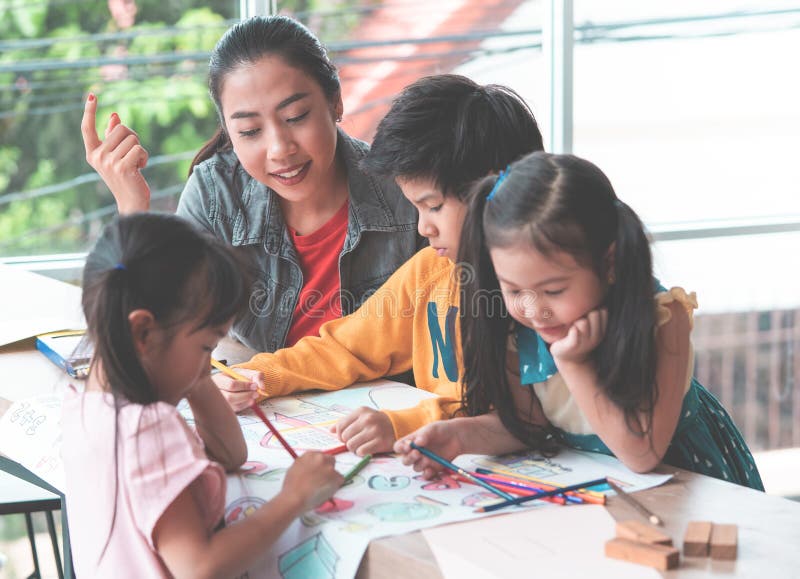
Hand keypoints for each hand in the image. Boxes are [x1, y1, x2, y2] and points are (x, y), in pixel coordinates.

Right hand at [81, 93, 150, 212]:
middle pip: (120, 128)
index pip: (87, 128)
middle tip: (133, 154)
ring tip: (136, 164)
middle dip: (133, 137)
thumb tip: (114, 116)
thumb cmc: (126, 178)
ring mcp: (108, 162)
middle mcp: (97, 157)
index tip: (92, 95)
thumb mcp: (117, 156)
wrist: (132, 202)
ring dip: (140, 149)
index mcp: (92, 153)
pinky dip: (144, 157)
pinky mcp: (122, 167)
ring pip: (132, 138)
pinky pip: (139, 148)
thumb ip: (113, 137)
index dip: (90, 111)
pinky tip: (140, 168)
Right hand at [211, 368, 262, 411]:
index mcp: (219, 378)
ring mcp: (218, 400)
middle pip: (230, 397)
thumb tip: (261, 387)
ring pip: (232, 405)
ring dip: (246, 401)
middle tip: (256, 393)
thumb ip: (257, 376)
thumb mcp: (248, 372)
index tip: (255, 386)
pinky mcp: (224, 407)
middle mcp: (216, 390)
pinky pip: (234, 409)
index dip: (245, 386)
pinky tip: (248, 400)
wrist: (234, 381)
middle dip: (246, 396)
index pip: (231, 385)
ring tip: (253, 396)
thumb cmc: (239, 376)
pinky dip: (244, 405)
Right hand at [280, 451, 343, 511]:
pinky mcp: (336, 477)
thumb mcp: (294, 468)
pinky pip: (339, 481)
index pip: (319, 456)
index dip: (319, 465)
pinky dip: (335, 486)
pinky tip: (325, 492)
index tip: (318, 472)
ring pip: (335, 472)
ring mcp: (329, 467)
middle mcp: (320, 457)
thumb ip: (305, 464)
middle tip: (322, 480)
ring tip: (321, 489)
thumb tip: (311, 467)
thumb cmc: (291, 486)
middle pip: (330, 460)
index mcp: (310, 454)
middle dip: (327, 469)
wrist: (295, 497)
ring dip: (331, 479)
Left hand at [332, 407, 394, 455]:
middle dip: (347, 442)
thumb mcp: (362, 416)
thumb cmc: (375, 422)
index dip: (340, 435)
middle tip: (355, 441)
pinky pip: (361, 452)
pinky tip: (366, 449)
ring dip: (354, 448)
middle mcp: (368, 420)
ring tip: (360, 445)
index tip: (346, 437)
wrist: (396, 425)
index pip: (340, 426)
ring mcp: (375, 431)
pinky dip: (361, 452)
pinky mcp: (380, 442)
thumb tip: (330, 430)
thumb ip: (346, 422)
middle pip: (345, 437)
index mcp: (361, 412)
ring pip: (351, 445)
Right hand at [393, 421, 464, 479]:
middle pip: (405, 460)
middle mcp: (416, 452)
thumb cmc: (441, 430)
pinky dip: (427, 474)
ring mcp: (424, 461)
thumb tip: (417, 442)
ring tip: (427, 459)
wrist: (457, 437)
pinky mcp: (433, 468)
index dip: (400, 448)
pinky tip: (430, 470)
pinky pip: (426, 475)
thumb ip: (424, 435)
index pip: (399, 447)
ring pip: (416, 468)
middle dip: (410, 458)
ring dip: (419, 464)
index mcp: (411, 441)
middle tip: (417, 453)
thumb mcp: (432, 429)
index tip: (407, 446)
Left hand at [550, 308, 606, 364]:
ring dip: (576, 321)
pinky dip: (572, 329)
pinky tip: (570, 332)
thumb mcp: (589, 324)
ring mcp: (586, 341)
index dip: (593, 308)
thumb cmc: (577, 335)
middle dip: (585, 313)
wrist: (569, 357)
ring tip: (572, 326)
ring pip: (583, 322)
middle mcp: (596, 335)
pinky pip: (575, 332)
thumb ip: (593, 312)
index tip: (586, 313)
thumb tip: (598, 290)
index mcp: (601, 329)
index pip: (603, 311)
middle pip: (594, 314)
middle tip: (577, 319)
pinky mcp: (573, 345)